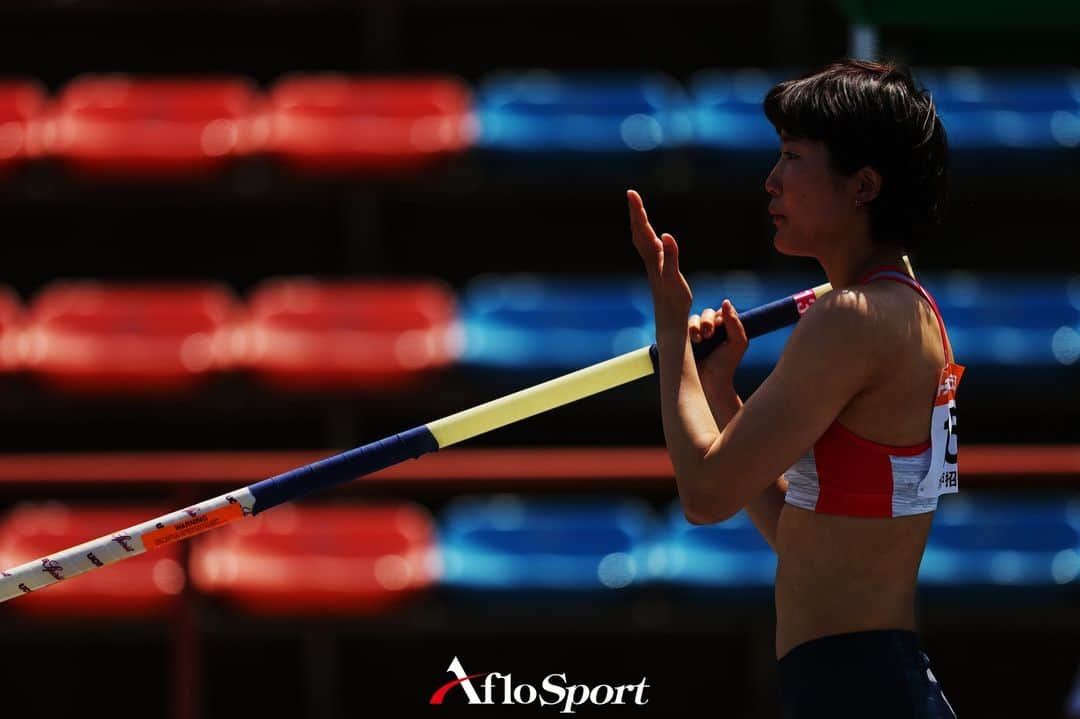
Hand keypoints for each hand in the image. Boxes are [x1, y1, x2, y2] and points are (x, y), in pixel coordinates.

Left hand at [627, 189, 691, 331]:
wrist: (670, 320)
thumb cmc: (673, 301)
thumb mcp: (673, 277)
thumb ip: (671, 256)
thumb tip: (667, 235)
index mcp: (653, 257)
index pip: (642, 229)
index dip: (637, 211)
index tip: (631, 193)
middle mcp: (651, 258)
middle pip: (639, 230)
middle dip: (636, 212)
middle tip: (631, 194)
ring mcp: (654, 264)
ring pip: (643, 238)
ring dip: (639, 222)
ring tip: (637, 208)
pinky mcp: (660, 270)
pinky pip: (650, 246)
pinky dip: (648, 235)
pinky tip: (653, 236)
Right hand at [688, 299, 748, 385]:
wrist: (709, 384)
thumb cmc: (726, 365)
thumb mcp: (737, 342)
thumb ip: (734, 322)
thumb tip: (725, 301)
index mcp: (723, 328)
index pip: (719, 312)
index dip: (718, 316)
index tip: (720, 326)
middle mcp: (709, 330)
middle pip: (705, 313)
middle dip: (707, 321)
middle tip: (709, 335)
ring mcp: (695, 335)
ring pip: (692, 319)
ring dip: (695, 326)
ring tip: (698, 340)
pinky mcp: (682, 341)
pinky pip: (680, 327)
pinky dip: (684, 330)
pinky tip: (690, 340)